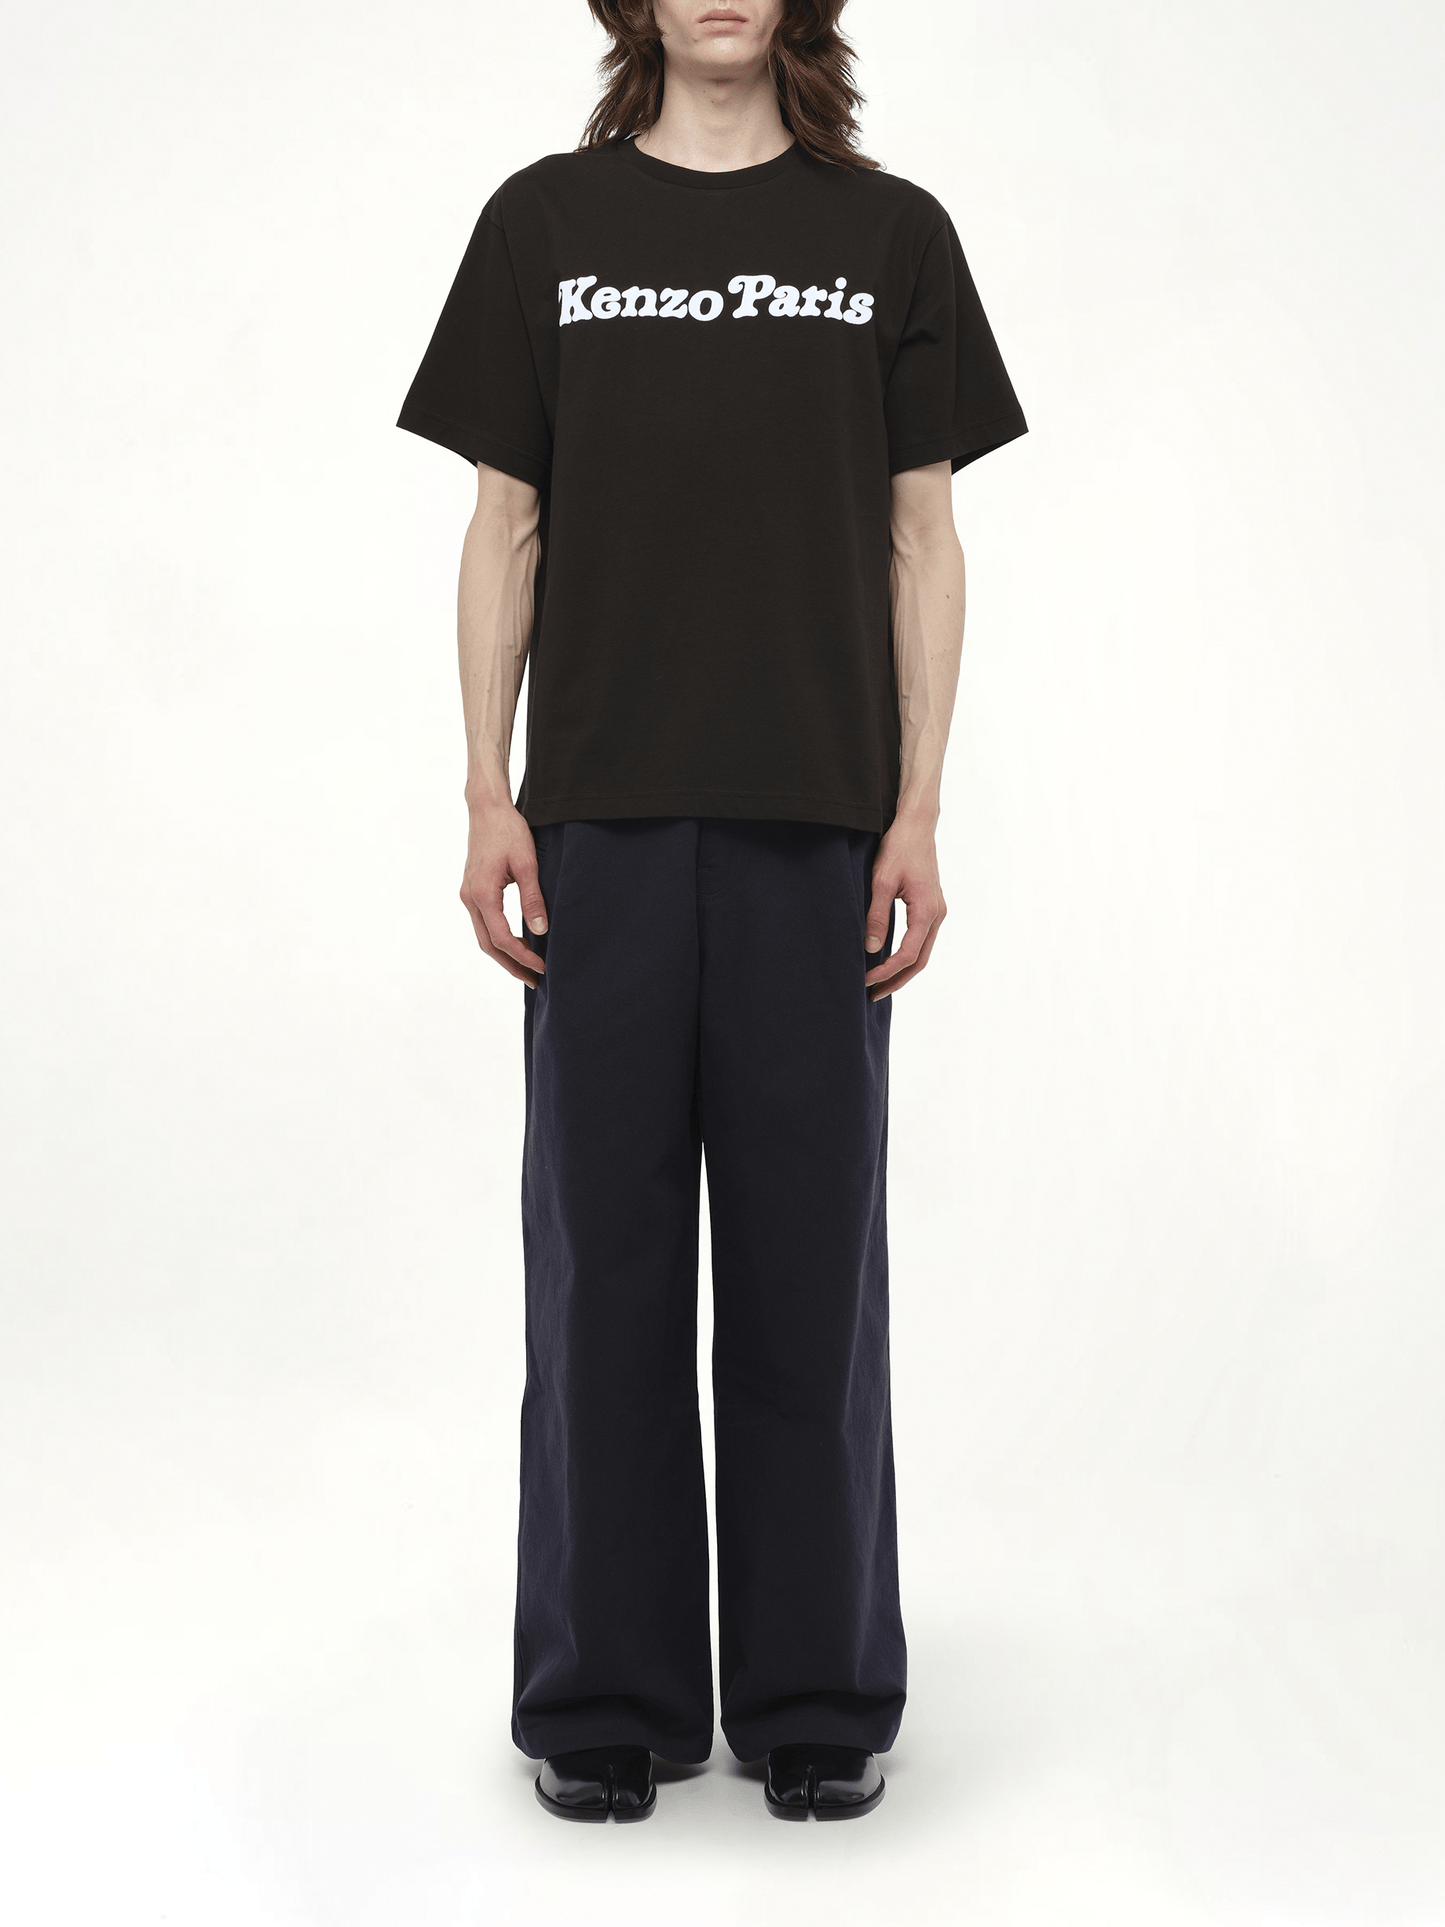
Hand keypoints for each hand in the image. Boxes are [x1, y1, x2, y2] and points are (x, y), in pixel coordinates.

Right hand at [460, 801, 547, 987]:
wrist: (487, 808)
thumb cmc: (508, 831)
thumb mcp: (527, 863)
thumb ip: (533, 898)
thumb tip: (541, 930)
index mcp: (482, 894)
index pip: (502, 938)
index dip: (522, 956)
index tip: (542, 967)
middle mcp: (470, 898)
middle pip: (488, 945)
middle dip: (511, 965)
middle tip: (534, 979)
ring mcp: (468, 894)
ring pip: (484, 936)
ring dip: (504, 954)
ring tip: (527, 967)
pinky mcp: (472, 890)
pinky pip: (483, 923)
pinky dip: (498, 938)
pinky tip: (516, 943)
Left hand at [864, 811, 946, 1000]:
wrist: (917, 826)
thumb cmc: (899, 848)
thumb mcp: (881, 881)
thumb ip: (876, 915)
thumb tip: (871, 948)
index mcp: (926, 910)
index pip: (908, 954)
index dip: (887, 971)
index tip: (866, 980)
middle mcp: (937, 914)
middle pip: (919, 961)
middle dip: (897, 980)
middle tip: (873, 994)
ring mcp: (937, 911)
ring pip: (923, 952)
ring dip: (903, 970)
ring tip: (880, 983)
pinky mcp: (932, 906)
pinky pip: (922, 939)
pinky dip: (908, 955)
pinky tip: (891, 959)